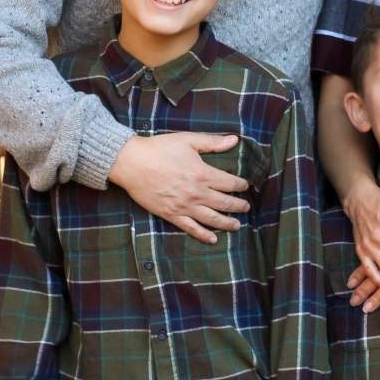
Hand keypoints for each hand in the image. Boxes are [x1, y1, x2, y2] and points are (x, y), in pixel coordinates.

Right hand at [109, 132, 249, 242]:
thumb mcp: (188, 140)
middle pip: (224, 203)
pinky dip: (203, 235)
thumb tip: (234, 140)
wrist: (132, 163)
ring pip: (211, 219)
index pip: (229, 183)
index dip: (240, 185)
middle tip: (246, 207)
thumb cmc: (160, 149)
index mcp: (202, 173)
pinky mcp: (171, 214)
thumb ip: (213, 142)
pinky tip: (213, 239)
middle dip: (238, 206)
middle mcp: (196, 193)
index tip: (246, 186)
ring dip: (227, 223)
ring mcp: (184, 206)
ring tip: (237, 225)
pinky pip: (191, 228)